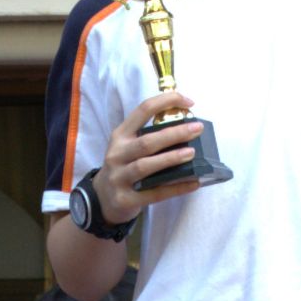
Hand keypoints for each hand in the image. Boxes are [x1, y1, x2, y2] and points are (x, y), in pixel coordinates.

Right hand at [98, 92, 203, 222]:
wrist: (103, 198)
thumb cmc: (123, 166)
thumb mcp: (127, 146)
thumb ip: (148, 136)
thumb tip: (187, 129)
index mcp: (120, 136)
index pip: (142, 110)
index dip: (166, 102)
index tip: (189, 102)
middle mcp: (117, 154)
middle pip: (146, 142)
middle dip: (173, 134)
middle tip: (197, 129)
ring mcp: (119, 178)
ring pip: (145, 166)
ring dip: (170, 159)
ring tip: (192, 153)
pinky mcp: (125, 199)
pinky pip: (154, 194)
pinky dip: (175, 188)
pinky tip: (193, 183)